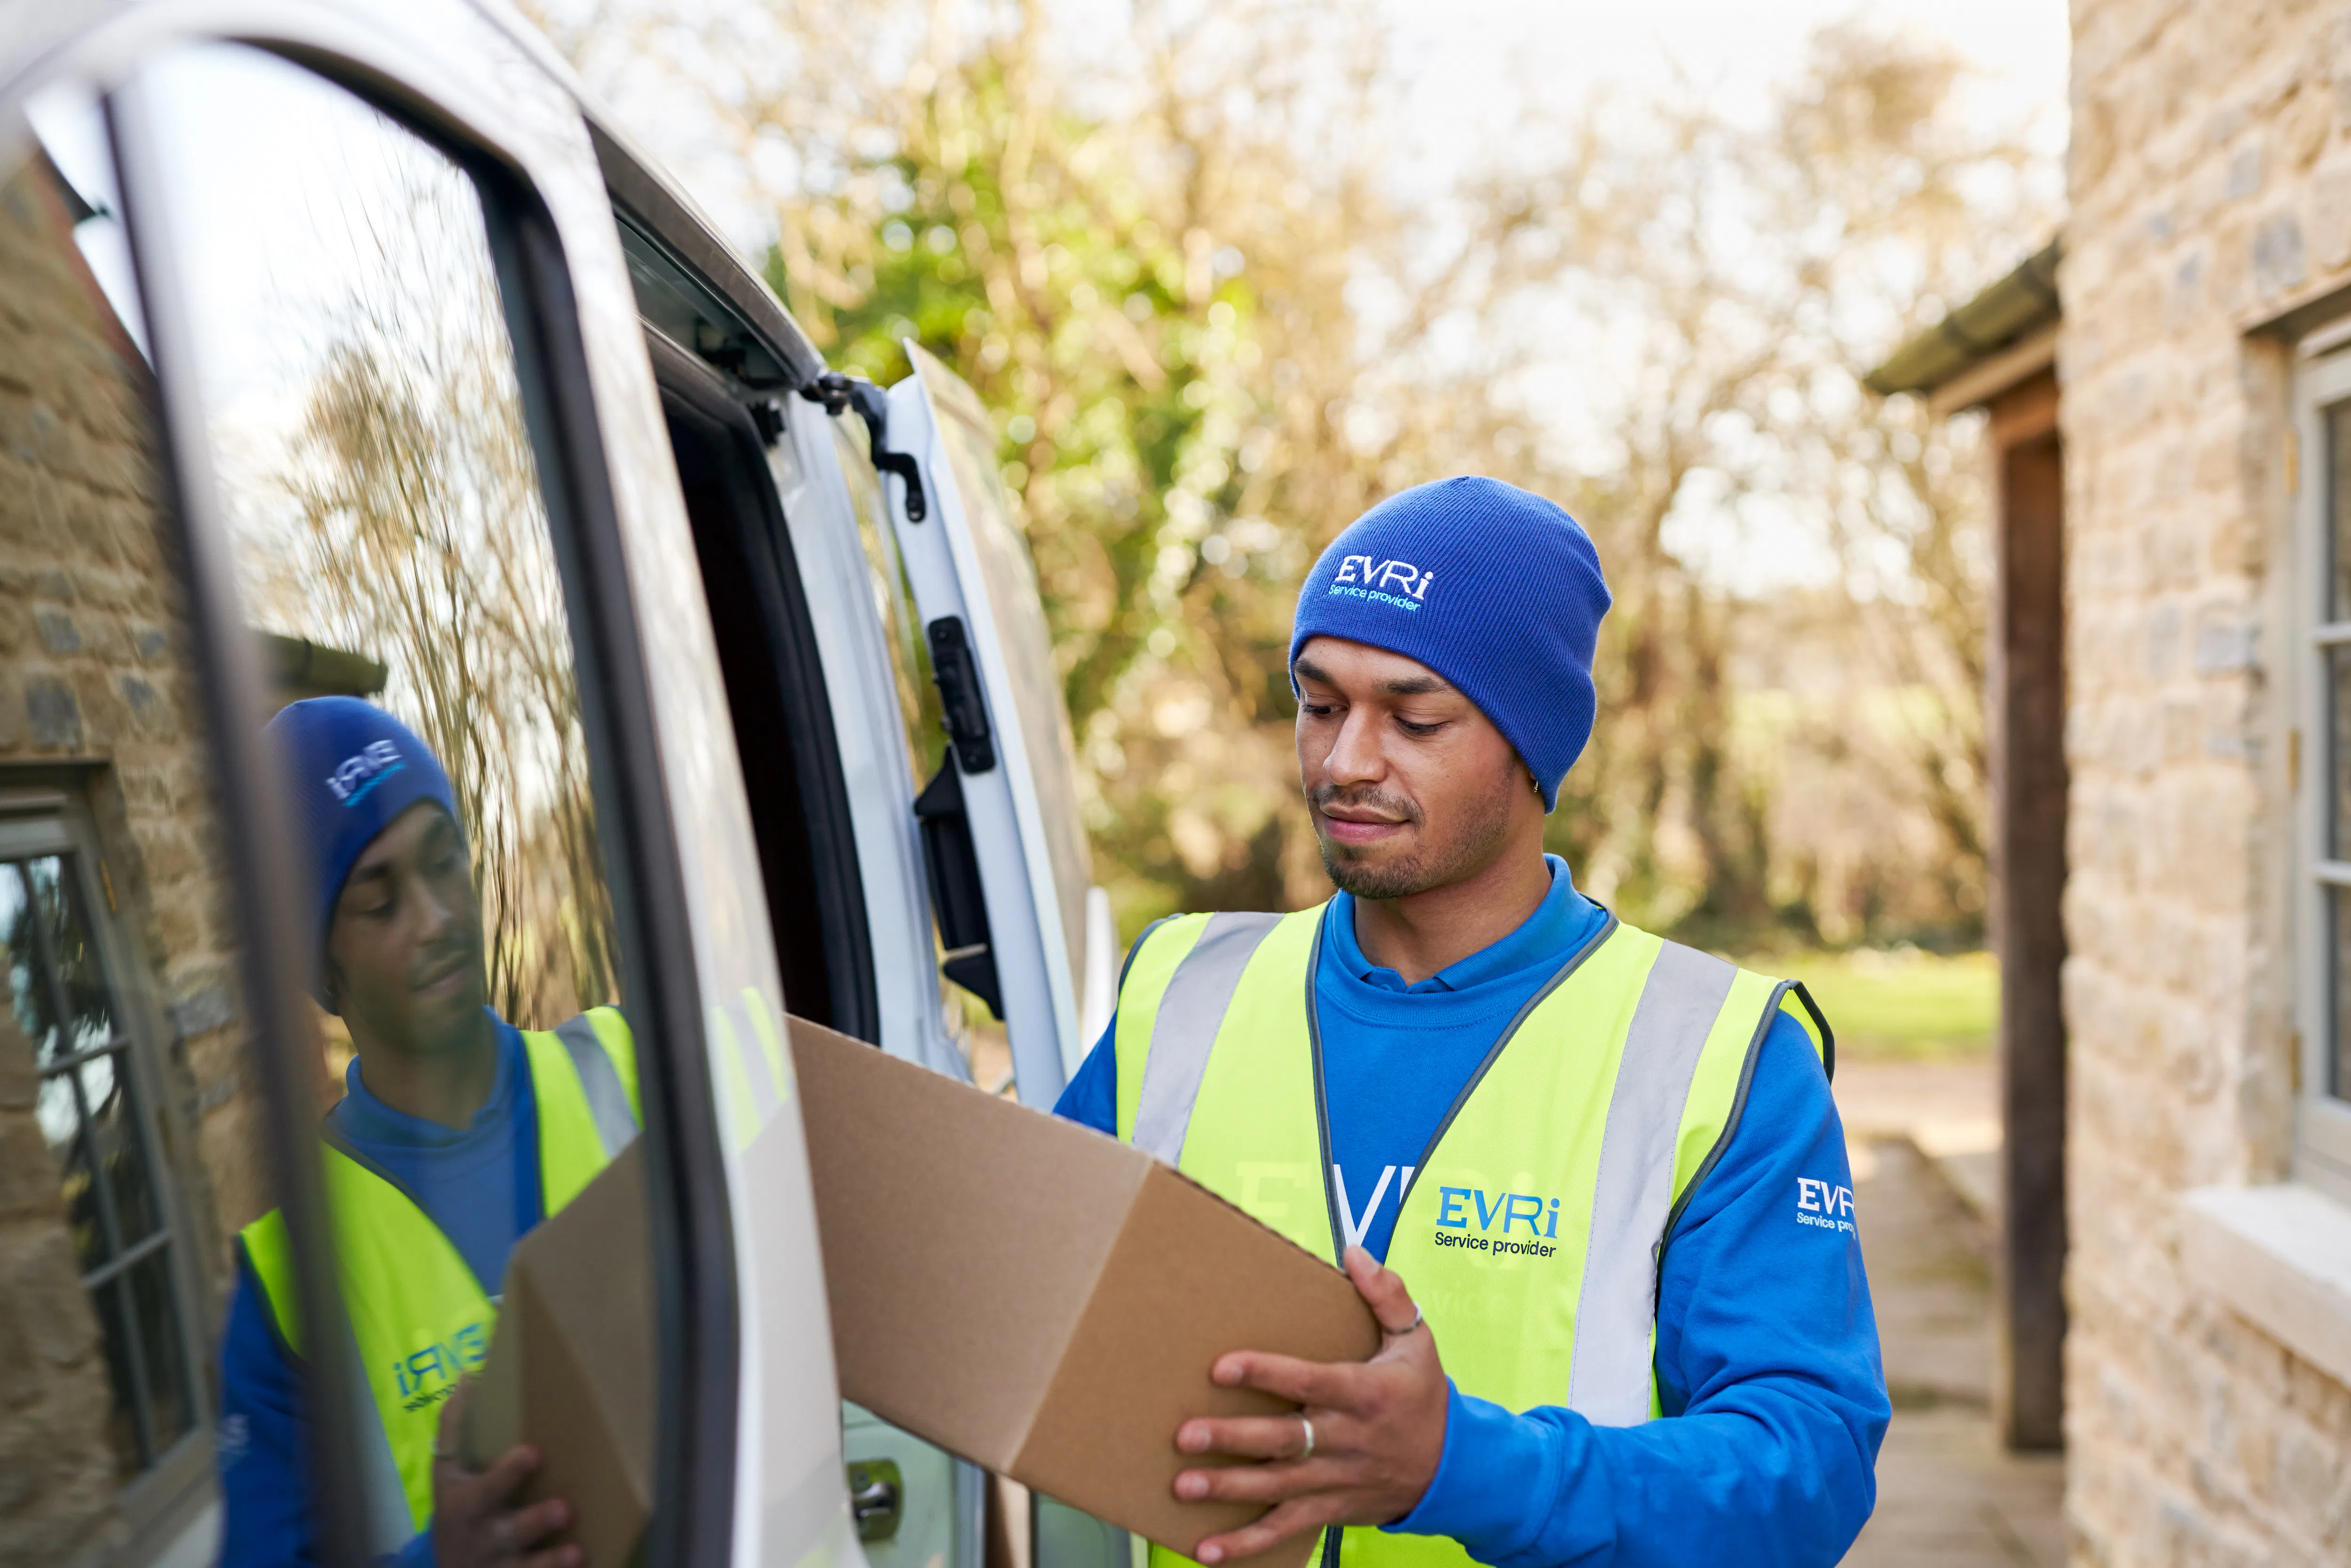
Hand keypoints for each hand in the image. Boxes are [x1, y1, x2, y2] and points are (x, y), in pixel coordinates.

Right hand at [429, 1380, 581, 1566]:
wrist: (447, 1567)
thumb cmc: (458, 1503)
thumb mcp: (448, 1469)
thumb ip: (457, 1425)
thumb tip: (470, 1374)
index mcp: (464, 1503)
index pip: (484, 1487)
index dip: (506, 1473)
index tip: (533, 1452)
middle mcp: (480, 1538)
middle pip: (506, 1532)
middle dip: (534, 1521)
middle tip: (565, 1508)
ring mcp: (497, 1567)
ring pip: (523, 1567)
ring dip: (549, 1561)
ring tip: (575, 1550)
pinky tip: (583, 1566)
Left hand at [1173, 1248, 1446, 1564]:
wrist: (1455, 1468)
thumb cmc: (1424, 1395)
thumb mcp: (1417, 1340)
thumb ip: (1388, 1294)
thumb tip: (1355, 1251)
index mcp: (1363, 1393)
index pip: (1309, 1381)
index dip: (1266, 1372)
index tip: (1221, 1366)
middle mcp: (1346, 1439)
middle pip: (1284, 1439)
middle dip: (1233, 1438)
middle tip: (1185, 1435)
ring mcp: (1336, 1479)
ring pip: (1277, 1487)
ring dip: (1229, 1488)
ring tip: (1183, 1485)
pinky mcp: (1330, 1509)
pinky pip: (1286, 1529)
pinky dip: (1247, 1544)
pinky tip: (1208, 1550)